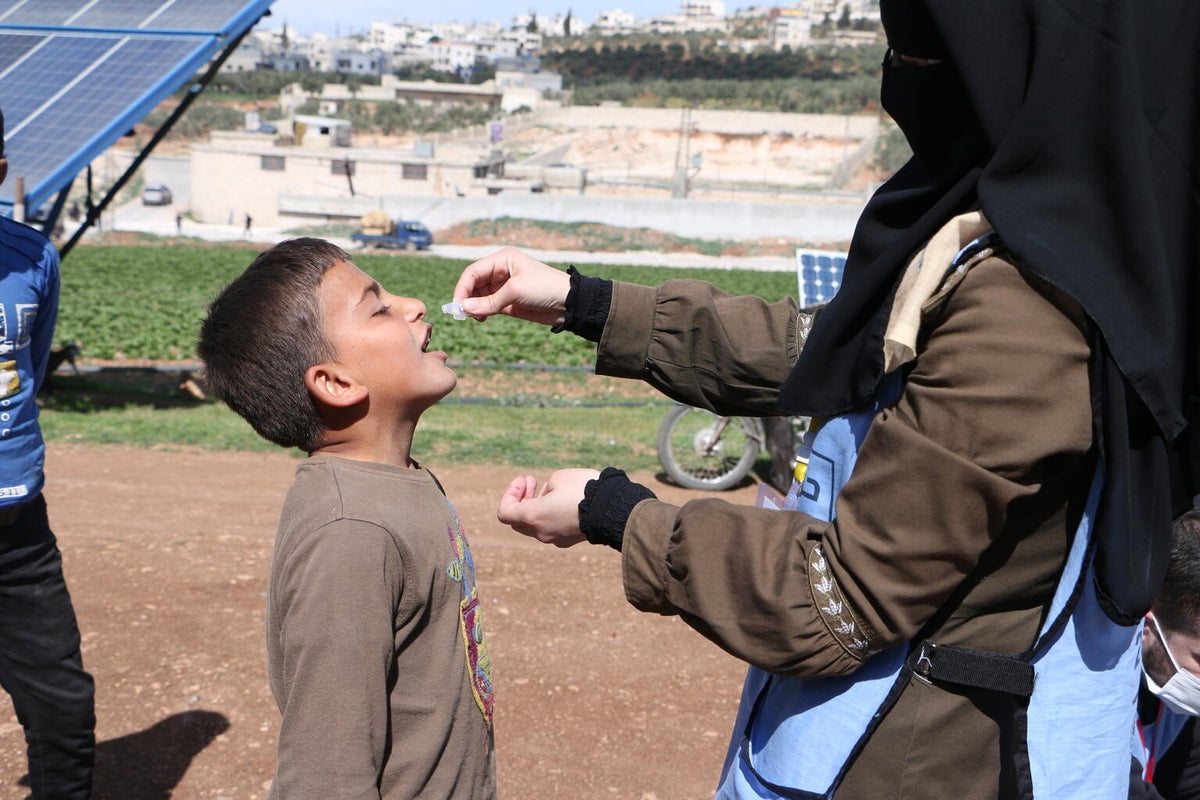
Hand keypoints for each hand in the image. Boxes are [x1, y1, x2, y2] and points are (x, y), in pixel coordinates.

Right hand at [453, 247, 571, 326]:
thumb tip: (464, 309)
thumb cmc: (545, 288)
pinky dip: (482, 312)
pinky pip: (488, 306)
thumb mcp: (515, 291)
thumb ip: (489, 301)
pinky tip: (481, 318)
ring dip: (473, 307)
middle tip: (462, 314)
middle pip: (474, 284)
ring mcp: (504, 287)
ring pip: (479, 296)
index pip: (473, 271)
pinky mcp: (509, 302)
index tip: (458, 305)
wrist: (570, 303)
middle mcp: (501, 271)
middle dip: (466, 298)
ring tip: (475, 317)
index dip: (462, 287)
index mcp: (503, 259)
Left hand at [497, 469, 598, 547]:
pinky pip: (553, 528)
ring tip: (550, 487)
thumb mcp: (559, 478)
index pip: (505, 513)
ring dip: (537, 505)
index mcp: (533, 517)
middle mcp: (541, 532)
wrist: (613, 508)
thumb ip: (546, 489)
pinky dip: (551, 515)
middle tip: (532, 480)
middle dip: (522, 499)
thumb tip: (548, 498)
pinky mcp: (570, 540)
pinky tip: (563, 500)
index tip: (525, 479)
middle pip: (518, 521)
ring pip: (537, 525)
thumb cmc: (583, 489)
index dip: (510, 494)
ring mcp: (556, 539)